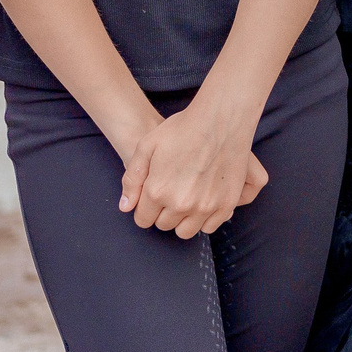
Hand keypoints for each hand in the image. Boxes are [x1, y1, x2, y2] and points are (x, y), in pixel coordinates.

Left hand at [118, 95, 262, 238]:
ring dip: (183, 219)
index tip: (153, 197)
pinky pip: (209, 226)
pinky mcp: (225, 205)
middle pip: (164, 225)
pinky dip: (204, 219)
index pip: (143, 219)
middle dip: (163, 212)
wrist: (220, 119)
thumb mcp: (147, 146)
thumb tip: (125, 207)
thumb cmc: (182, 129)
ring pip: (186, 231)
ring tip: (186, 199)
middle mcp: (180, 203)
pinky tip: (202, 201)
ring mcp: (205, 206)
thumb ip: (132, 178)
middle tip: (171, 192)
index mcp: (157, 190)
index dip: (145, 208)